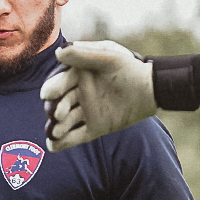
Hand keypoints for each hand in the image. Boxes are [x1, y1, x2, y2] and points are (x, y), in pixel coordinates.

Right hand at [41, 40, 155, 151]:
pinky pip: (76, 136)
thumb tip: (59, 53)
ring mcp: (85, 112)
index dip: (53, 88)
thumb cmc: (129, 68)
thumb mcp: (108, 56)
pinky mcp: (94, 128)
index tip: (49, 94)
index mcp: (77, 76)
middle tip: (56, 114)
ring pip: (66, 122)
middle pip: (61, 103)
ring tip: (54, 132)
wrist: (151, 89)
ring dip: (57, 127)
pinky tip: (53, 146)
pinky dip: (64, 142)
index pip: (60, 83)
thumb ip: (84, 54)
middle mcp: (78, 94)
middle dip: (56, 109)